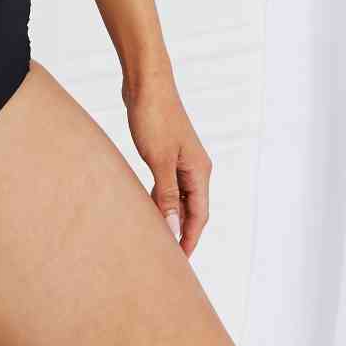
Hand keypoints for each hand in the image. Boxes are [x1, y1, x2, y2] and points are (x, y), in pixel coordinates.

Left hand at [121, 67, 211, 256]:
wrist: (145, 81)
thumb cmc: (154, 115)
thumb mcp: (158, 159)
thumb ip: (165, 194)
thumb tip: (171, 228)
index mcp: (199, 170)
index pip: (199, 216)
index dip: (189, 240)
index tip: (178, 263)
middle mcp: (195, 166)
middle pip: (191, 209)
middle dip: (181, 232)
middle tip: (166, 256)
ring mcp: (180, 158)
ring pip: (177, 196)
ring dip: (168, 215)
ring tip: (155, 237)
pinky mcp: (165, 151)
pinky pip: (166, 183)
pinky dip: (159, 197)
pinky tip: (146, 206)